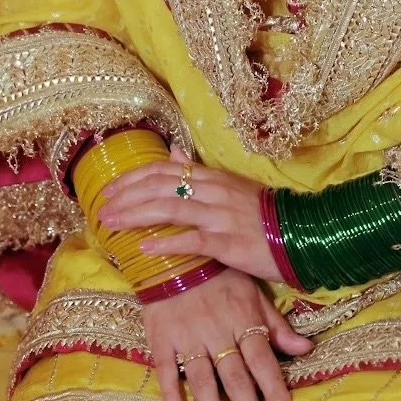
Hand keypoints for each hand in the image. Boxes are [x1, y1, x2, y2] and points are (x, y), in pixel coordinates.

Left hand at [100, 144, 279, 280]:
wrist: (299, 234)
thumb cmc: (262, 213)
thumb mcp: (228, 185)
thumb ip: (197, 171)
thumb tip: (172, 152)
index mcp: (210, 177)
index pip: (163, 170)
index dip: (132, 178)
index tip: (109, 189)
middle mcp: (211, 191)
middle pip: (159, 186)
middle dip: (126, 196)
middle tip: (101, 208)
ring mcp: (218, 215)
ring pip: (169, 208)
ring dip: (135, 215)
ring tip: (111, 224)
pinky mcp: (226, 242)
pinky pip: (191, 240)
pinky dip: (166, 243)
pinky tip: (145, 249)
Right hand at [141, 266, 311, 400]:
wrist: (174, 249)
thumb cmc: (219, 272)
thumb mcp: (251, 291)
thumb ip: (276, 324)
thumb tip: (306, 348)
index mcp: (242, 318)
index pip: (262, 361)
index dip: (274, 390)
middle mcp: (217, 330)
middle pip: (235, 378)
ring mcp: (188, 335)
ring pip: (202, 380)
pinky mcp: (162, 335)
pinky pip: (165, 368)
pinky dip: (170, 393)